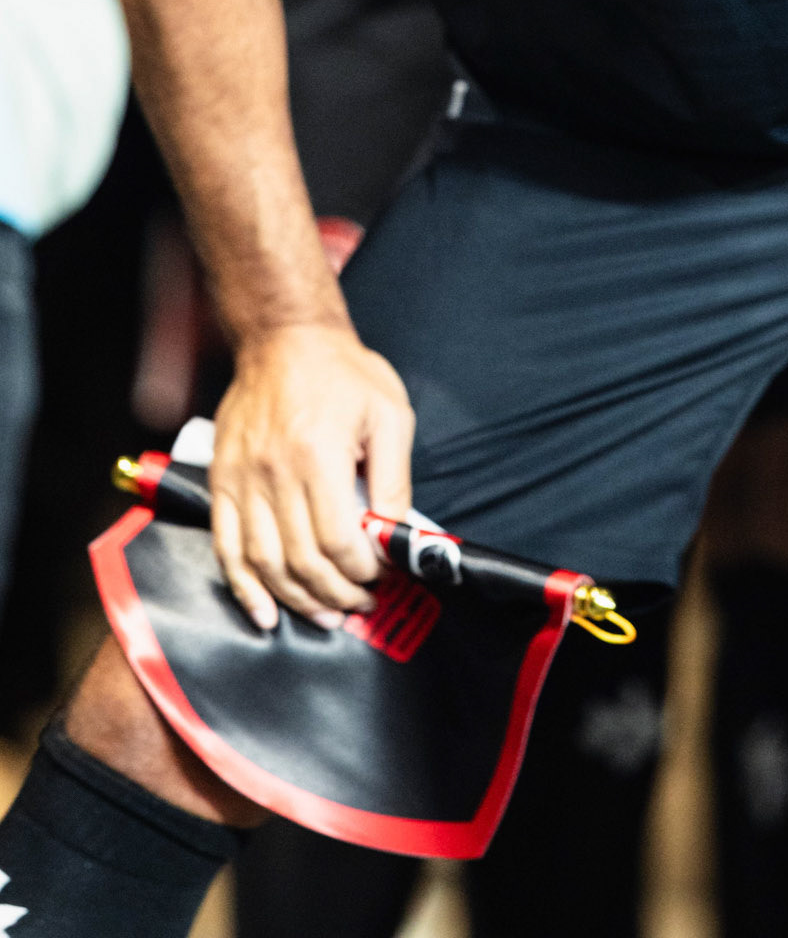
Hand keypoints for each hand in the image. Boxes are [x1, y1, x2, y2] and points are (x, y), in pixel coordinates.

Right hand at [209, 322, 414, 630]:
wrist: (285, 338)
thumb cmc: (343, 373)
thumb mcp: (389, 415)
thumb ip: (394, 480)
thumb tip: (398, 535)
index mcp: (318, 455)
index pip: (338, 540)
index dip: (362, 571)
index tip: (381, 576)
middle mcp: (274, 473)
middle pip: (302, 561)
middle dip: (336, 594)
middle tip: (360, 605)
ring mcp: (242, 480)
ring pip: (265, 563)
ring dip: (297, 600)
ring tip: (326, 615)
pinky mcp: (222, 481)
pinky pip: (227, 548)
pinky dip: (244, 588)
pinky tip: (265, 613)